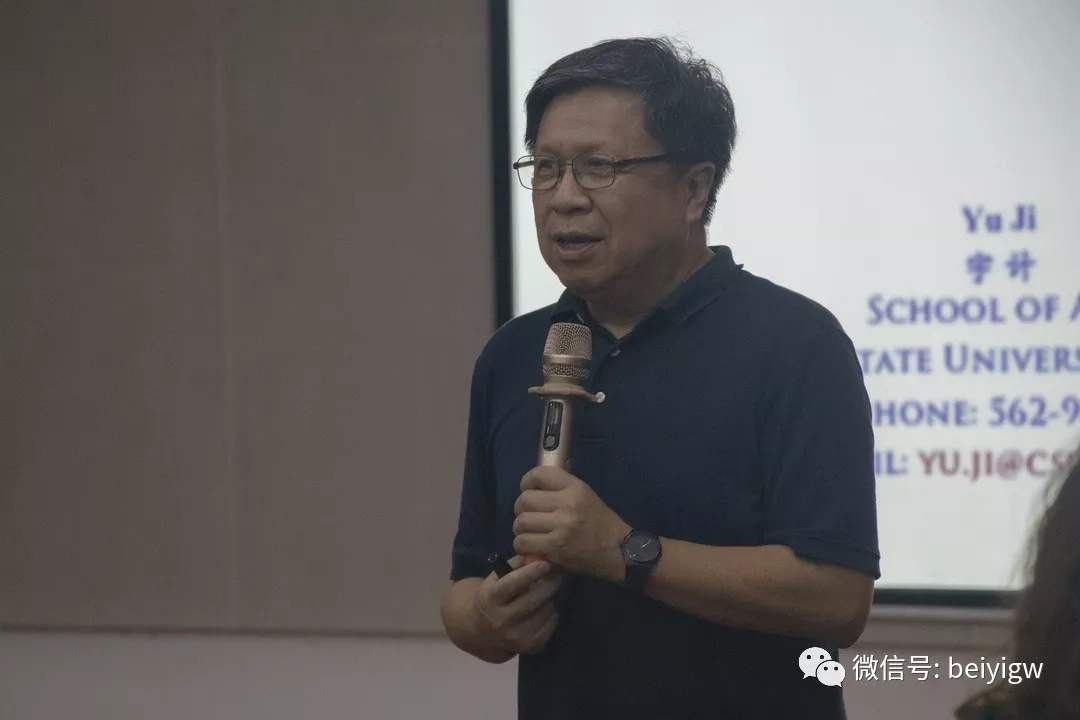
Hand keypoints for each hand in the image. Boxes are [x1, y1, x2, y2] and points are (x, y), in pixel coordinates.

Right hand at [474, 555, 563, 655]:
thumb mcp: (496, 578)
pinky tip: (544, 610)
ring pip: (544, 612)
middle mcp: (500, 620)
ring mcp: (514, 637)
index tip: (545, 563)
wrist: (480, 630)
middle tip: (557, 573)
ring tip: (546, 593)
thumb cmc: (493, 596)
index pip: (511, 584)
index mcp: (489, 599)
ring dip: (550, 599)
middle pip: (532, 600)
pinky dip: (552, 615)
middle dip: (549, 584)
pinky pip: (550, 626)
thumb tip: (537, 555)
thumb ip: (515, 565)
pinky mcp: (528, 647)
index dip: (530, 573)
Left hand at [513, 466, 630, 581]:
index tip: (528, 490)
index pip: (539, 475)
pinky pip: (523, 542)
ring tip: (531, 533)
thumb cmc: (600, 522)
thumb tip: (535, 479)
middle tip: (530, 516)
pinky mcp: (555, 548)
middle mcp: (567, 504)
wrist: (617, 551)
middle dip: (521, 509)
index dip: (527, 482)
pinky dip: (523, 546)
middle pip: (525, 500)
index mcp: (575, 488)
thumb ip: (561, 488)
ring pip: (521, 522)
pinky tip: (533, 546)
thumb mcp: (585, 495)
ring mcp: (561, 527)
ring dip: (521, 529)